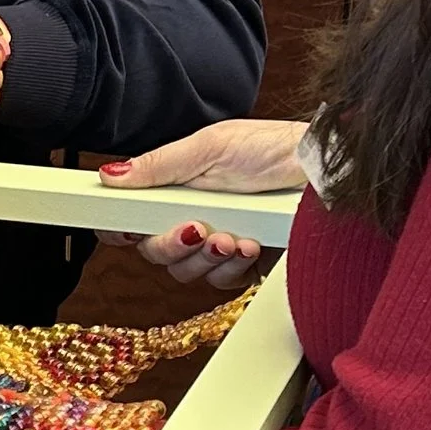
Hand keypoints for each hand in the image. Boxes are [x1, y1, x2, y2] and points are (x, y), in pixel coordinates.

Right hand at [95, 120, 305, 290]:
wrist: (320, 170)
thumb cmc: (270, 148)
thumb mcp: (210, 147)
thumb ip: (158, 166)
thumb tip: (110, 174)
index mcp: (174, 190)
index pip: (131, 220)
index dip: (121, 231)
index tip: (129, 230)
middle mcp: (190, 218)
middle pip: (154, 253)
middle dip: (172, 246)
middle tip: (194, 229)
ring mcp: (216, 243)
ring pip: (186, 273)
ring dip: (206, 257)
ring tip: (230, 234)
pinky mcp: (243, 264)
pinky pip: (222, 282)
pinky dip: (233, 266)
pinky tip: (249, 243)